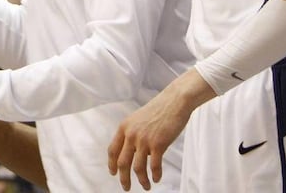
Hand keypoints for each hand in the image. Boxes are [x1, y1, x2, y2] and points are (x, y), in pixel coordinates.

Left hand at [107, 69, 210, 190]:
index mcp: (124, 127)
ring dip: (141, 180)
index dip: (111, 164)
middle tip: (126, 187)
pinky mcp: (158, 144)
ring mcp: (144, 139)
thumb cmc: (158, 110)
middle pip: (122, 162)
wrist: (174, 101)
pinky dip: (155, 174)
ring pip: (137, 167)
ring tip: (146, 186)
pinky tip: (157, 179)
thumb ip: (132, 133)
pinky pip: (154, 165)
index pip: (112, 150)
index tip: (113, 173)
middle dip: (123, 178)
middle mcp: (131, 134)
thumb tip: (134, 151)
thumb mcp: (138, 119)